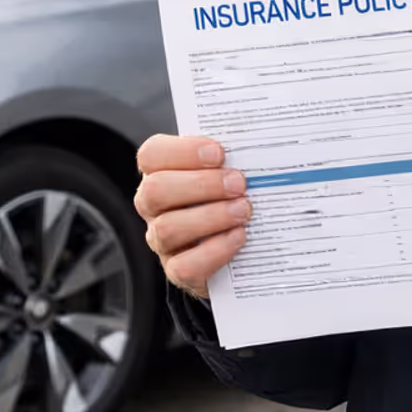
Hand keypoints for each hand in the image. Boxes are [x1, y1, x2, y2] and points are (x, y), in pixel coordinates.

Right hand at [134, 134, 249, 300]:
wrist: (241, 247)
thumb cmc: (232, 196)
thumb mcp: (228, 170)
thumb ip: (234, 155)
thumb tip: (260, 141)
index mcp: (160, 172)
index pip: (151, 154)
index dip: (182, 151)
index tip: (219, 154)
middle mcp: (154, 206)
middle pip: (155, 190)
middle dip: (201, 185)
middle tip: (238, 183)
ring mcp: (162, 240)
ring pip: (167, 228)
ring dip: (211, 217)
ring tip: (243, 211)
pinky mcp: (177, 270)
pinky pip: (185, 266)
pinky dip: (215, 250)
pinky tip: (238, 236)